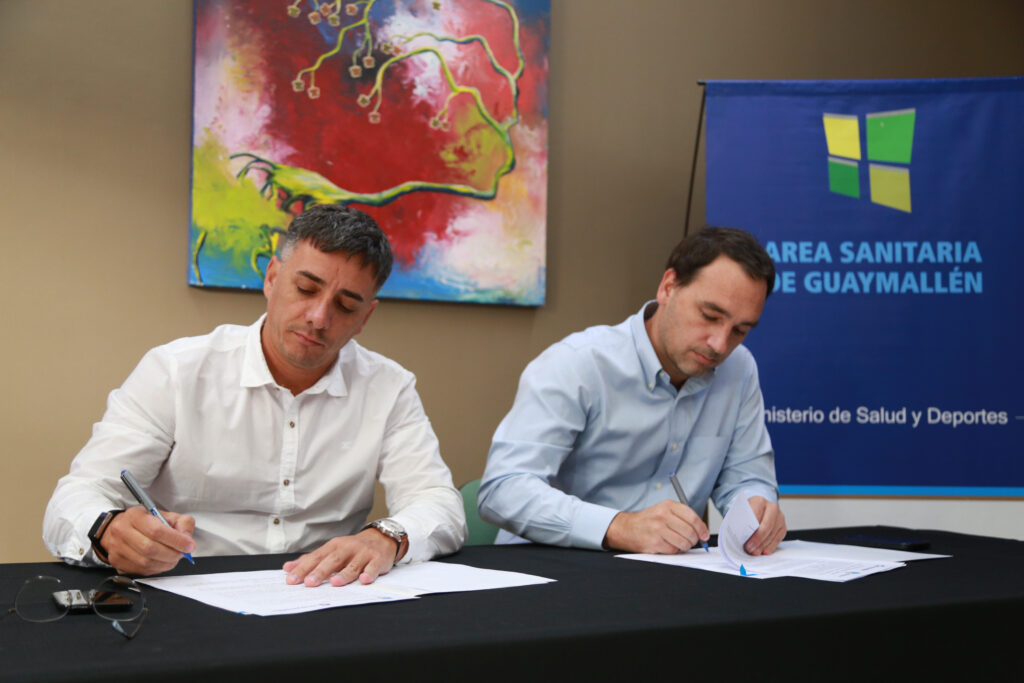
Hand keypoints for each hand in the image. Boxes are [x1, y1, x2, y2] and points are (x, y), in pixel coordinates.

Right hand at [101, 505, 195, 575]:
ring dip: (165, 563)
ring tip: (173, 558)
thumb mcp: (166, 515)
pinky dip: (156, 569)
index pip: (157, 531)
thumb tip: (187, 539)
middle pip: (150, 549)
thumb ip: (182, 523)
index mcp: (135, 516)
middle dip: (172, 554)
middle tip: (182, 554)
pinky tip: (162, 562)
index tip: (189, 545)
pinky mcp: (116, 561)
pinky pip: (141, 570)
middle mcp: (122, 531)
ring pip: (146, 562)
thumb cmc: (145, 521)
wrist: (120, 528)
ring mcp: (117, 547)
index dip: (176, 540)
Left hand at [283, 529, 399, 586]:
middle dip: (321, 571)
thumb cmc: (353, 548)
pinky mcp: (377, 559)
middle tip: (309, 583)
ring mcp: (363, 553)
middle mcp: (348, 548)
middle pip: (333, 560)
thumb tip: (288, 568)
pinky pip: (373, 567)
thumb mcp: (332, 550)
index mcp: (334, 546)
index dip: (303, 568)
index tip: (292, 579)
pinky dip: (369, 573)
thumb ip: (311, 560)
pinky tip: (364, 579)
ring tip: (334, 583)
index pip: (316, 558)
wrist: (382, 538)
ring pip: (353, 565)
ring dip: (344, 574)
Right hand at [603, 500, 709, 553]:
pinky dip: (674, 550)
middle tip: (691, 541)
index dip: (702, 528)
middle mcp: (663, 515)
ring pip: (684, 542)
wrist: (627, 528)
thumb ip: (683, 517)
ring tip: (680, 543)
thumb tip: (702, 531)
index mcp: (668, 505)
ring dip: (685, 546)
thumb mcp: (664, 510)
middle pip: (689, 531)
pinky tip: (667, 545)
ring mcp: (658, 529)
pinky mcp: (654, 542)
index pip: (692, 517)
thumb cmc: (649, 521)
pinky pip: (673, 550)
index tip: (704, 535)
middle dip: (694, 539)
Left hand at [744, 496, 786, 554]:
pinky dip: (771, 546)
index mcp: (759, 501)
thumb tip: (739, 537)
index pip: (756, 516)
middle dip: (758, 540)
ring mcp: (779, 517)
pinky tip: (764, 551)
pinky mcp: (783, 526)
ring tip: (755, 552)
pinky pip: (778, 538)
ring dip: (763, 545)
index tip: (745, 542)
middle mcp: (772, 507)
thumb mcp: (742, 512)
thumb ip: (741, 522)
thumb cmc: (748, 512)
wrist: (757, 508)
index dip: (751, 531)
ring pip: (773, 533)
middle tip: (750, 549)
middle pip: (767, 526)